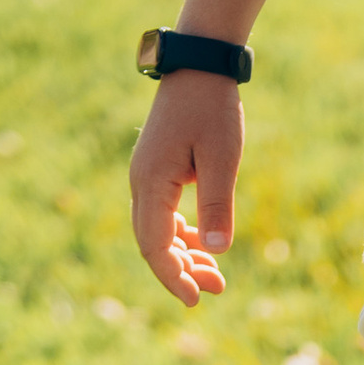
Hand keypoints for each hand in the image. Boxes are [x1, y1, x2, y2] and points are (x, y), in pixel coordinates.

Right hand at [129, 73, 243, 306]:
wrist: (199, 65)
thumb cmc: (212, 108)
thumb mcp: (222, 157)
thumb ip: (217, 204)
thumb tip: (218, 251)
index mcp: (150, 183)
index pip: (154, 246)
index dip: (173, 277)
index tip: (195, 299)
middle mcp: (141, 183)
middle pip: (153, 243)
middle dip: (182, 271)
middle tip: (216, 288)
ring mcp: (147, 177)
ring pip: (158, 231)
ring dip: (184, 255)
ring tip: (215, 275)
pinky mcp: (158, 170)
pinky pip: (164, 214)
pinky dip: (182, 234)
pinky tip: (205, 246)